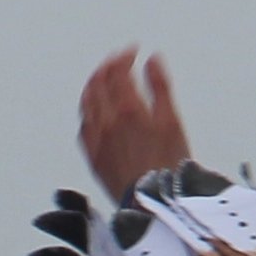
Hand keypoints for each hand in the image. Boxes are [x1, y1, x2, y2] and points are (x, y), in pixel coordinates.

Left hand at [78, 46, 193, 202]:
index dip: (123, 57)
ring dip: (93, 86)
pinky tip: (94, 113)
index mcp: (127, 109)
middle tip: (118, 62)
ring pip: (86, 104)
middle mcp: (106, 122)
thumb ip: (160, 87)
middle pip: (97, 84)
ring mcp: (96, 140)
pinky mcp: (92, 158)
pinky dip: (88, 111)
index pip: (117, 72)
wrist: (152, 203)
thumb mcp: (172, 121)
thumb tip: (152, 61)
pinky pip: (83, 127)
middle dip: (107, 67)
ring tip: (102, 79)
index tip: (132, 52)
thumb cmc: (167, 166)